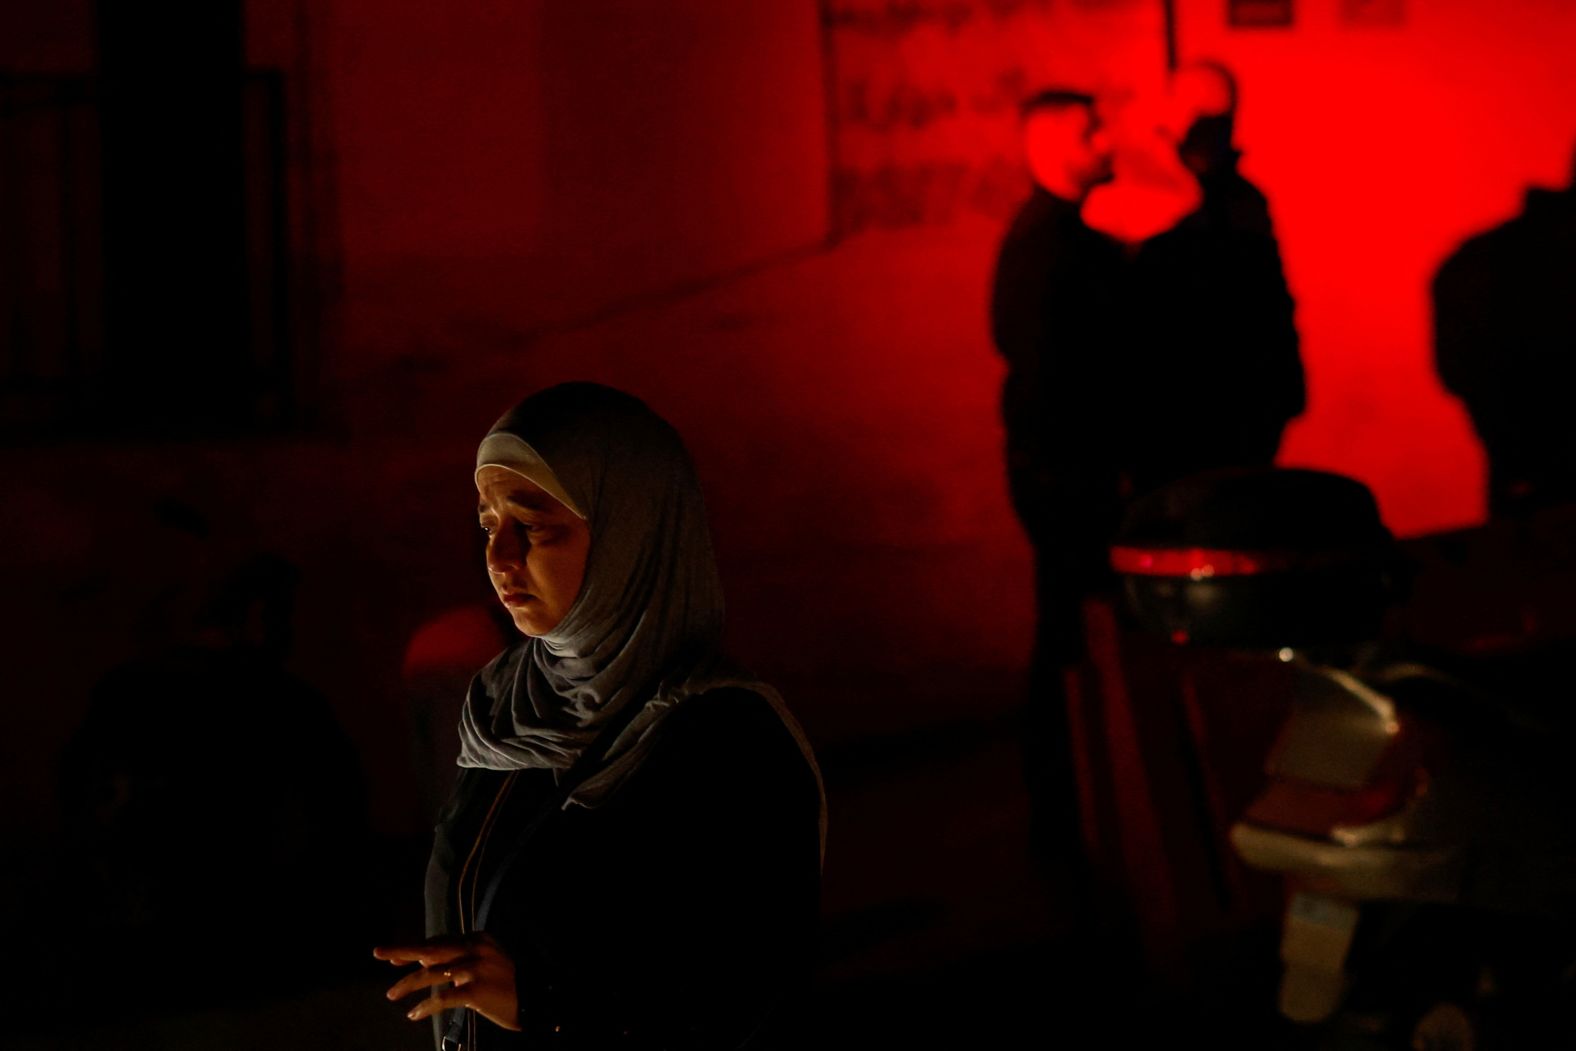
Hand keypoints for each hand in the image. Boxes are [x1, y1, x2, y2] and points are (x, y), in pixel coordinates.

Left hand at [374, 932, 520, 1030]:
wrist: (535, 1000)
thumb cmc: (508, 983)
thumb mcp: (487, 961)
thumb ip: (461, 957)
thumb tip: (426, 958)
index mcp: (478, 939)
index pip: (439, 941)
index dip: (415, 948)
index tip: (393, 957)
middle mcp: (475, 949)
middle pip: (431, 949)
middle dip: (402, 951)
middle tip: (378, 953)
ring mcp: (475, 969)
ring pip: (432, 974)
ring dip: (408, 984)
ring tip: (391, 994)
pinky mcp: (475, 991)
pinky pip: (442, 998)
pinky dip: (425, 1006)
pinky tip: (414, 1014)